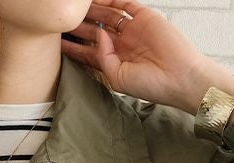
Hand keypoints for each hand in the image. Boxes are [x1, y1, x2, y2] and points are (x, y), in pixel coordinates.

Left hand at [61, 1, 233, 118]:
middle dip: (77, 23)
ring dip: (90, 8)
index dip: (72, 45)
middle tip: (61, 19)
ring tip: (74, 5)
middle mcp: (121, 43)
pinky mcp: (143, 16)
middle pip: (94, 28)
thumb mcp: (116, 76)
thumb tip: (97, 34)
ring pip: (106, 13)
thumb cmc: (150, 84)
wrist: (178, 77)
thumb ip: (102, 56)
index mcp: (113, 61)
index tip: (55, 41)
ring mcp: (132, 28)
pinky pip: (123, 2)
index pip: (87, 50)